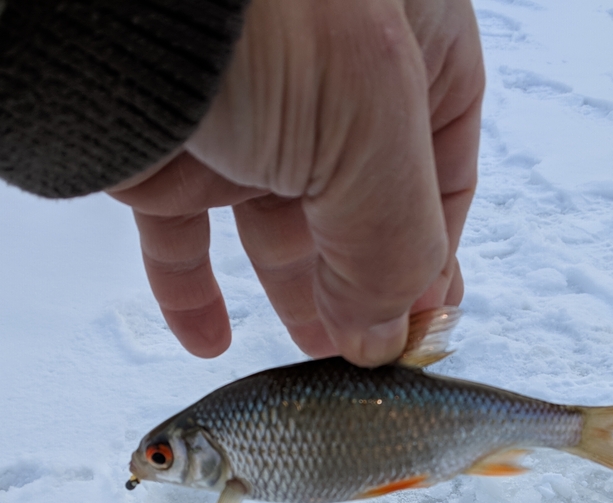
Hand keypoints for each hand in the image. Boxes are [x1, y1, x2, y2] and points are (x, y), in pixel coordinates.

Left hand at [107, 0, 483, 365]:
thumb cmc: (263, 18)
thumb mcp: (372, 133)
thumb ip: (394, 244)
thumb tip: (383, 339)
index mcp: (406, 40)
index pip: (445, 156)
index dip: (440, 243)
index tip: (426, 320)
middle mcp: (328, 73)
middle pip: (362, 200)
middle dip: (367, 282)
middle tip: (370, 353)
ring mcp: (247, 108)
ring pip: (275, 223)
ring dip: (295, 296)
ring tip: (313, 359)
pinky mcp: (168, 144)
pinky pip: (182, 232)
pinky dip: (193, 290)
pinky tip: (209, 340)